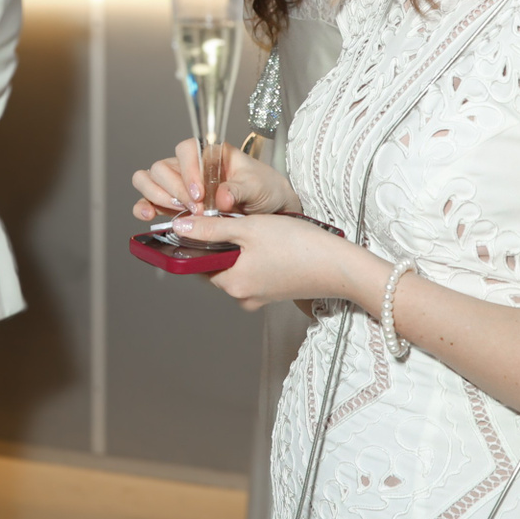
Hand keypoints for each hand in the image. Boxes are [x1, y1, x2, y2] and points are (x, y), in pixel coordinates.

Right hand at [131, 138, 298, 219]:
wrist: (269, 209)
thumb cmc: (263, 189)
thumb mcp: (256, 186)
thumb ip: (238, 190)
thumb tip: (221, 198)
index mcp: (209, 152)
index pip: (186, 150)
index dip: (188, 170)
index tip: (199, 194)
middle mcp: (189, 166)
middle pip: (161, 167)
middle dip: (174, 190)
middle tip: (195, 209)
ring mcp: (177, 185)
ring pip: (148, 180)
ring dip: (157, 197)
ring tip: (179, 213)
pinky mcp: (171, 204)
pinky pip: (146, 200)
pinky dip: (144, 206)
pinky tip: (150, 215)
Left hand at [162, 210, 381, 311]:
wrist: (341, 266)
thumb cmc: (297, 245)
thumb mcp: (248, 228)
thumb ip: (210, 229)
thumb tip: (179, 228)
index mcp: (232, 284)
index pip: (197, 264)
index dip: (197, 241)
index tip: (202, 222)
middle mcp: (243, 296)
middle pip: (216, 265)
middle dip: (221, 243)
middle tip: (237, 222)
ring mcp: (260, 296)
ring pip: (236, 267)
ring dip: (239, 248)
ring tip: (257, 230)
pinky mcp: (274, 292)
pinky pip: (253, 272)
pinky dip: (254, 256)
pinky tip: (269, 242)